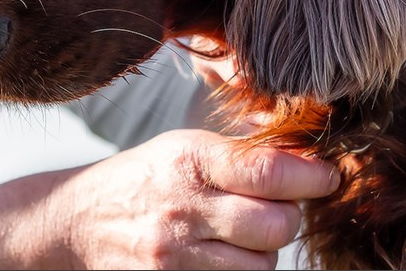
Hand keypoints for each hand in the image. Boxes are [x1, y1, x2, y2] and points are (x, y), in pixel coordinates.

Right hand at [54, 128, 339, 269]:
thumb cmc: (145, 179)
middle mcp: (182, 208)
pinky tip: (222, 259)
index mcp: (189, 159)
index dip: (313, 176)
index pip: (270, 171)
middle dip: (287, 218)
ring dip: (262, 253)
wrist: (75, 223)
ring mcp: (173, 257)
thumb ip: (242, 151)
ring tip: (238, 236)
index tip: (330, 177)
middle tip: (276, 208)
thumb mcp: (185, 146)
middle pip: (276, 226)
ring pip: (261, 267)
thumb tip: (309, 154)